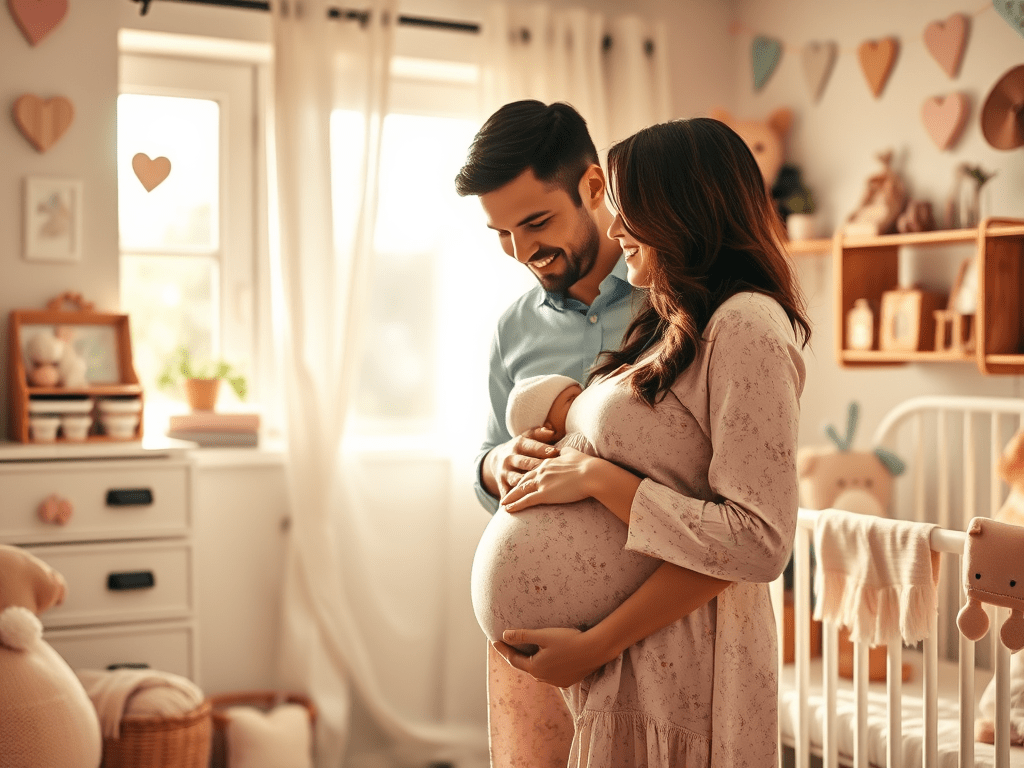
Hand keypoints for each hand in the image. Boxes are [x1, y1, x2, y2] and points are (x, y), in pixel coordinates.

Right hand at [489, 428, 559, 496]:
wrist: (497, 458)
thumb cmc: (522, 448)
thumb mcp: (527, 437)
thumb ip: (540, 433)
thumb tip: (551, 429)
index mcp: (518, 444)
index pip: (532, 446)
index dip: (543, 449)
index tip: (555, 452)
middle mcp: (510, 458)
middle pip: (525, 463)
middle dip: (537, 466)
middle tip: (551, 470)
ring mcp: (505, 472)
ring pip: (516, 479)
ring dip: (526, 485)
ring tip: (537, 490)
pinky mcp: (501, 484)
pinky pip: (506, 493)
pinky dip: (511, 500)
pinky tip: (516, 507)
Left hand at [492, 627, 611, 687]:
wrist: (595, 650)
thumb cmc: (569, 640)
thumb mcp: (543, 635)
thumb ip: (523, 636)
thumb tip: (504, 635)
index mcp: (535, 668)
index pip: (513, 659)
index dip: (503, 650)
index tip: (494, 641)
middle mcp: (543, 678)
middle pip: (525, 666)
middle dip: (515, 656)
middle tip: (507, 646)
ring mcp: (556, 682)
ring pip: (538, 671)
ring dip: (531, 662)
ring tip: (526, 652)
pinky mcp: (567, 681)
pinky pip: (551, 674)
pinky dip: (545, 667)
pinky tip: (547, 660)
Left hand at [499, 447, 592, 511]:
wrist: (592, 474)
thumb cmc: (587, 465)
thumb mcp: (573, 454)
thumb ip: (565, 453)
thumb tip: (562, 450)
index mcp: (548, 462)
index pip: (533, 470)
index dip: (526, 476)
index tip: (520, 480)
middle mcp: (541, 471)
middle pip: (523, 479)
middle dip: (513, 487)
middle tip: (507, 493)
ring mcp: (541, 482)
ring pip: (520, 490)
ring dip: (510, 497)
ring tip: (503, 503)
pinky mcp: (544, 494)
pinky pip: (525, 501)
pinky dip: (515, 505)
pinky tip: (507, 510)